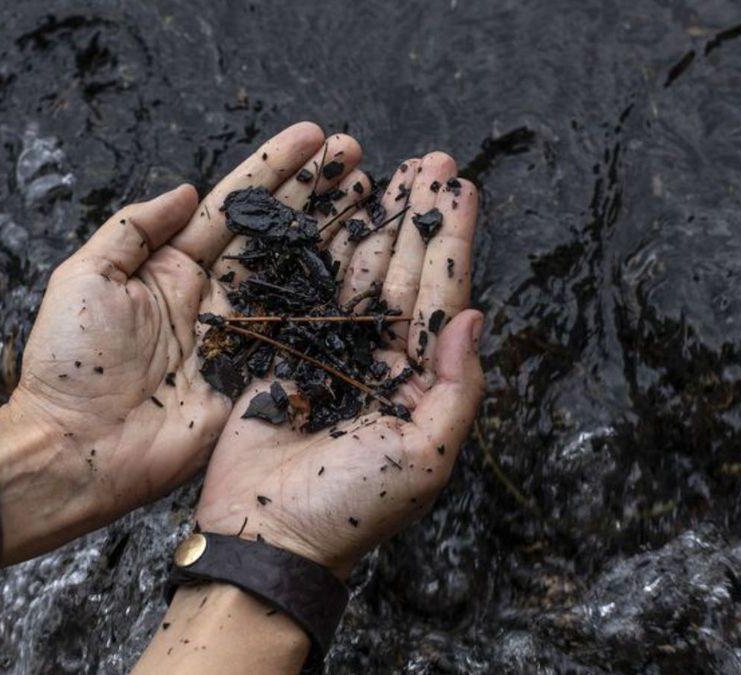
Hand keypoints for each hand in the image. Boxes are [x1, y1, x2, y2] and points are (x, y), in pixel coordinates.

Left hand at [0, 122, 366, 564]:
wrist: (77, 449)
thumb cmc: (70, 365)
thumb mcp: (85, 277)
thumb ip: (134, 228)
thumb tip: (185, 190)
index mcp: (172, 268)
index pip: (233, 206)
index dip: (274, 169)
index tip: (313, 136)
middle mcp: (214, 296)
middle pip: (276, 232)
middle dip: (317, 192)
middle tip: (358, 157)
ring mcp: (240, 336)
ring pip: (298, 274)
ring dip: (336, 234)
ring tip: (375, 196)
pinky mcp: (257, 377)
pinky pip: (302, 332)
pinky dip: (336, 301)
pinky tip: (370, 269)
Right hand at [193, 152, 484, 577]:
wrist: (266, 537)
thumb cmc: (350, 509)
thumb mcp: (425, 457)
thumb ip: (458, 389)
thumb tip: (475, 318)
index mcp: (418, 384)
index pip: (442, 299)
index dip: (452, 243)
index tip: (462, 190)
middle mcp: (377, 361)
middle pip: (401, 274)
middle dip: (417, 218)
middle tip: (431, 161)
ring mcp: (327, 352)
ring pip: (354, 272)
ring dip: (371, 222)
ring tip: (388, 170)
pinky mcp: (280, 351)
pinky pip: (303, 287)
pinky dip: (314, 247)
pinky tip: (328, 211)